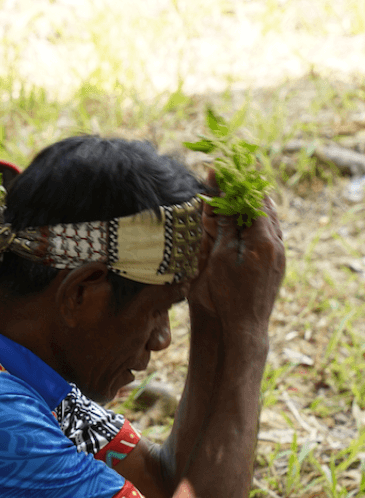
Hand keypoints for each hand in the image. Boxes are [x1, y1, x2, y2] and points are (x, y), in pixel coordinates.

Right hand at [188, 170, 285, 338]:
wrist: (241, 328)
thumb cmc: (224, 295)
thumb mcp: (218, 257)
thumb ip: (222, 227)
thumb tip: (219, 201)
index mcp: (262, 241)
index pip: (251, 201)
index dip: (235, 183)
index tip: (221, 169)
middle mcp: (276, 246)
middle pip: (264, 207)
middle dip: (246, 189)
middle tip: (230, 175)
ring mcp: (278, 256)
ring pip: (269, 221)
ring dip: (253, 205)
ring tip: (238, 192)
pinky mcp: (275, 265)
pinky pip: (268, 235)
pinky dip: (255, 222)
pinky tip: (244, 221)